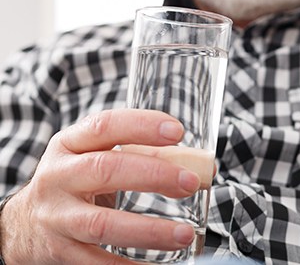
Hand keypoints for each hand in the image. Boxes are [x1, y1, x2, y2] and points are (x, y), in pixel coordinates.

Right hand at [0, 109, 200, 263]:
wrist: (23, 222)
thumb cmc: (76, 179)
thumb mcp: (95, 155)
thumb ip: (141, 153)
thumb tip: (200, 165)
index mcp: (70, 143)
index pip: (105, 125)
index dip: (141, 126)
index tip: (177, 131)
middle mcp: (58, 176)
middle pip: (106, 170)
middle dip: (153, 175)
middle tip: (190, 182)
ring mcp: (56, 216)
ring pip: (102, 224)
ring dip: (148, 230)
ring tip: (184, 234)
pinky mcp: (59, 251)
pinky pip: (96, 263)